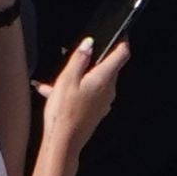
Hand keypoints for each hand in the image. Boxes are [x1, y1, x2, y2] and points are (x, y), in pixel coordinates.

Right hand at [35, 38, 128, 154]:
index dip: (123, 41)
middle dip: (94, 59)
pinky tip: (54, 93)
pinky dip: (75, 90)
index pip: (122, 54)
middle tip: (77, 56)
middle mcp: (108, 90)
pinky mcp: (96, 112)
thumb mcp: (67, 79)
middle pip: (107, 67)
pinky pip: (88, 94)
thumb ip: (79, 58)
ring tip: (57, 79)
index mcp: (104, 78)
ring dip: (80, 76)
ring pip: (95, 81)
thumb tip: (89, 43)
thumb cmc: (64, 112)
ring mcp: (103, 103)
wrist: (63, 143)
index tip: (120, 33)